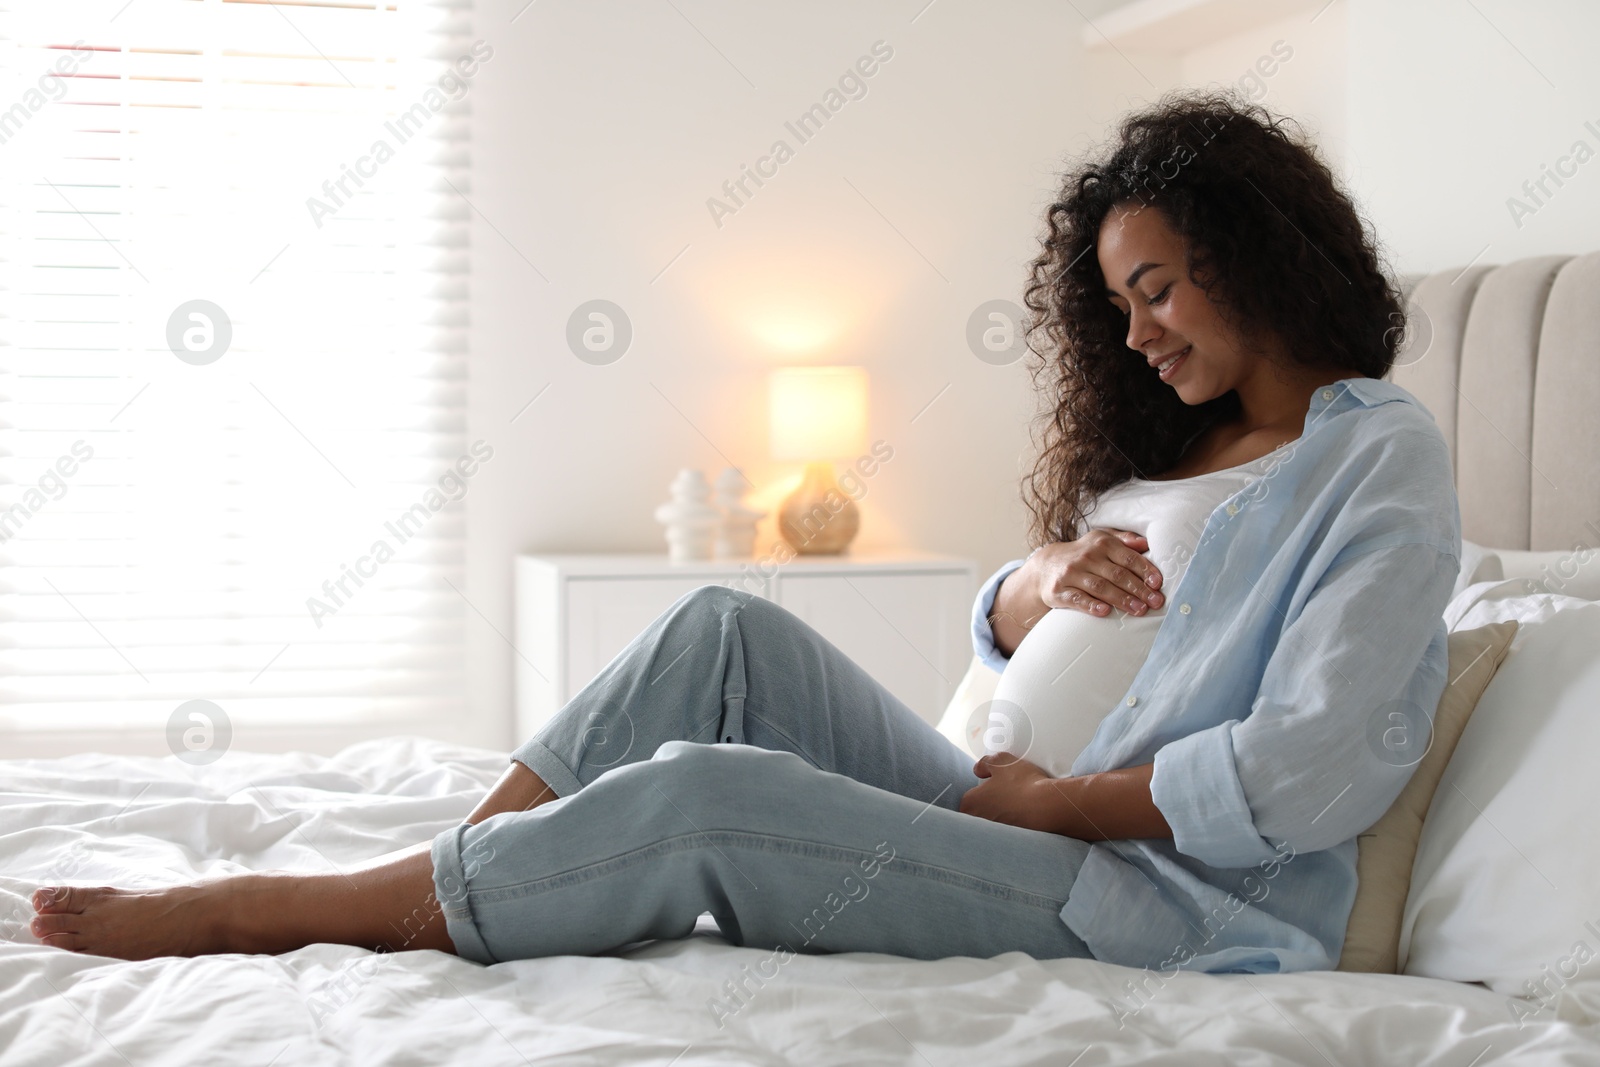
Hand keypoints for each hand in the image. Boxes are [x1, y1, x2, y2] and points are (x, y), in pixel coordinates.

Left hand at [958, 752, 1060, 832]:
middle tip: (1006, 798)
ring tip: (1018, 808)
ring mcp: (992, 835)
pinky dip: (1014, 830)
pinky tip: (1025, 820)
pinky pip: (1007, 836)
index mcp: (970, 804)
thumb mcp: (1002, 760)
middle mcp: (977, 823)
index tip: (994, 788)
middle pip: (978, 815)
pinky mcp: (1009, 845)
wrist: (1049, 807)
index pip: (968, 799)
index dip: (981, 792)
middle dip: (989, 808)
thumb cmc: (1023, 783)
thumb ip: (985, 762)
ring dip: (1002, 818)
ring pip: (992, 826)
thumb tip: (979, 770)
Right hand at [1030, 529, 1164, 617]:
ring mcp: (1072, 574)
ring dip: (1122, 599)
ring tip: (1139, 610)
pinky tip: (1105, 612)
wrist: (1045, 566)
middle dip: (1139, 589)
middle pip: (1117, 574)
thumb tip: (1145, 543)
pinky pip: (1077, 599)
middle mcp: (1087, 556)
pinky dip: (1091, 605)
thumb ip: (1124, 540)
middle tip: (1155, 602)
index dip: (1144, 570)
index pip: (1128, 558)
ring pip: (1100, 587)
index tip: (1157, 583)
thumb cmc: (1083, 555)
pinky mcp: (1059, 590)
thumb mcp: (1101, 540)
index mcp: (1101, 543)